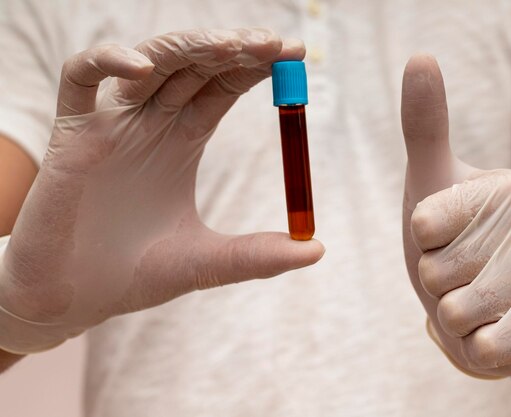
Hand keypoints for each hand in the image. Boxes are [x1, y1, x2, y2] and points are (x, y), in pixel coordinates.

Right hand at [0, 28, 323, 353]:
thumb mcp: (206, 262)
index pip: (223, 87)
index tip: (295, 55)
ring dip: (188, 48)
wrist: (74, 300)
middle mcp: (151, 124)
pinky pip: (81, 78)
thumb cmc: (134, 276)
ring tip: (230, 47)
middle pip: (194, 67)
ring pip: (150, 62)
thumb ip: (257, 255)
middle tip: (274, 44)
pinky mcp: (72, 134)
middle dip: (233, 49)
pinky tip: (145, 70)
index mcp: (182, 141)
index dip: (255, 67)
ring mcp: (112, 124)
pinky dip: (108, 61)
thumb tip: (317, 249)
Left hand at [401, 55, 510, 377]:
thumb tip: (421, 55)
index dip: (420, 241)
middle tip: (459, 272)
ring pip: (458, 313)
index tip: (442, 234)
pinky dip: (473, 347)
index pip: (423, 226)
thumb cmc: (456, 235)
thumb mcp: (432, 178)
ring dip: (451, 315)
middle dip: (434, 281)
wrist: (496, 296)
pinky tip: (491, 327)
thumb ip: (424, 123)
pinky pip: (489, 351)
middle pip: (436, 273)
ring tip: (473, 299)